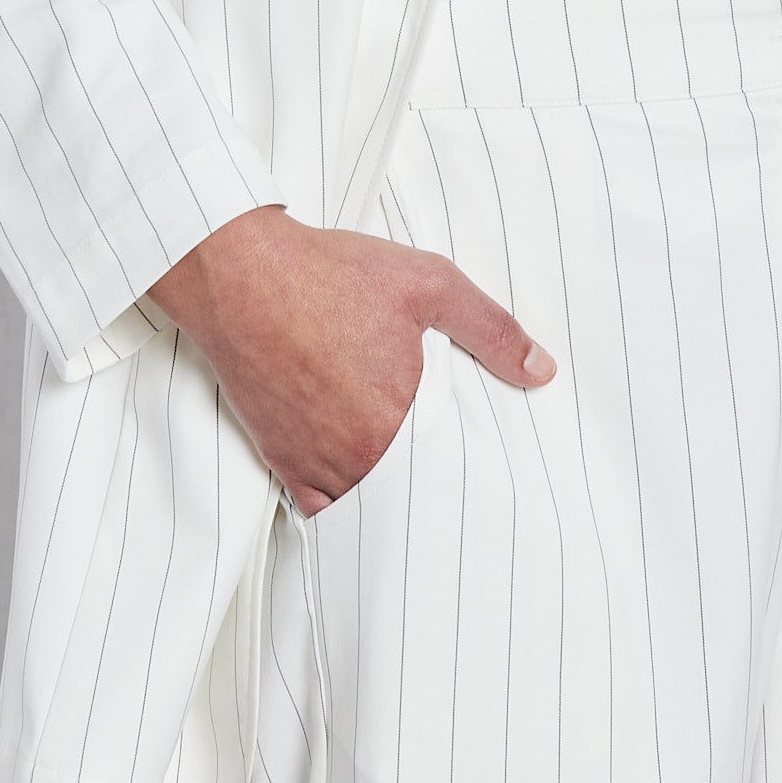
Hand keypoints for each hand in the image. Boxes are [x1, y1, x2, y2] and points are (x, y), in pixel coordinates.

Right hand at [145, 204, 556, 513]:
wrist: (239, 274)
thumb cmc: (329, 275)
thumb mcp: (428, 284)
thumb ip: (491, 330)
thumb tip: (542, 372)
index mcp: (401, 419)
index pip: (451, 473)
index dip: (470, 476)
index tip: (488, 477)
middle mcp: (358, 453)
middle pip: (410, 497)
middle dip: (432, 494)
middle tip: (454, 488)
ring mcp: (315, 461)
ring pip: (365, 508)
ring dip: (387, 503)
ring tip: (412, 495)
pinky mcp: (280, 457)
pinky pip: (317, 508)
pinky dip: (339, 507)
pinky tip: (358, 493)